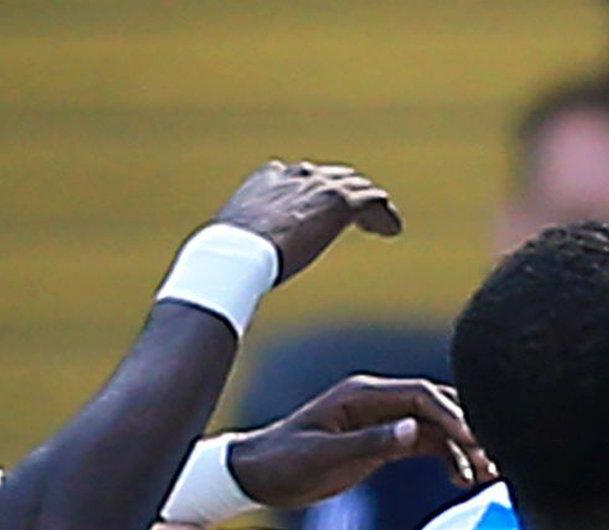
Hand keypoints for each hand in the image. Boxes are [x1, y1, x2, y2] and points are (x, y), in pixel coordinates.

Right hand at [214, 160, 402, 281]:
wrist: (236, 253)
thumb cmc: (226, 259)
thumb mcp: (231, 246)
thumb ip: (239, 249)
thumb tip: (216, 275)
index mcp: (268, 179)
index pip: (301, 174)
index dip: (317, 189)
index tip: (322, 208)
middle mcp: (296, 175)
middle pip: (336, 176)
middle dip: (350, 194)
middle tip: (361, 215)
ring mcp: (319, 185)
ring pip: (359, 187)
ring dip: (372, 206)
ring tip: (382, 225)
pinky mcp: (338, 201)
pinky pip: (374, 202)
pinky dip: (384, 216)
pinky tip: (392, 231)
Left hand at [228, 375, 497, 507]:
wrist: (255, 476)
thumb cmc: (282, 463)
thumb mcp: (324, 456)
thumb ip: (371, 443)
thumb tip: (416, 430)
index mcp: (361, 395)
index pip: (421, 395)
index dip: (452, 415)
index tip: (474, 442)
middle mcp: (376, 401)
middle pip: (437, 405)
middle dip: (468, 428)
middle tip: (494, 456)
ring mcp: (381, 419)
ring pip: (436, 425)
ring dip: (463, 446)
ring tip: (486, 473)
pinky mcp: (382, 440)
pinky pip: (426, 443)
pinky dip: (448, 457)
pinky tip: (463, 478)